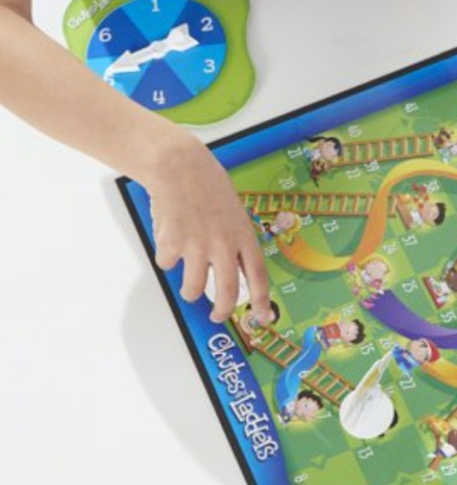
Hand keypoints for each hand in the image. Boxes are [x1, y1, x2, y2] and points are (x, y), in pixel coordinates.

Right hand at [149, 136, 271, 323]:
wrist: (180, 167)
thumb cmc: (207, 186)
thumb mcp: (234, 214)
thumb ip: (235, 242)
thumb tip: (233, 272)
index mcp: (243, 236)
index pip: (258, 276)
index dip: (260, 300)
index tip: (262, 317)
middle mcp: (223, 245)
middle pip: (226, 291)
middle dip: (221, 310)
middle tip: (217, 315)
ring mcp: (197, 246)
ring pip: (193, 288)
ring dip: (189, 291)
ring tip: (189, 284)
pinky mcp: (172, 243)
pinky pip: (167, 264)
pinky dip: (166, 257)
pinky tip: (169, 238)